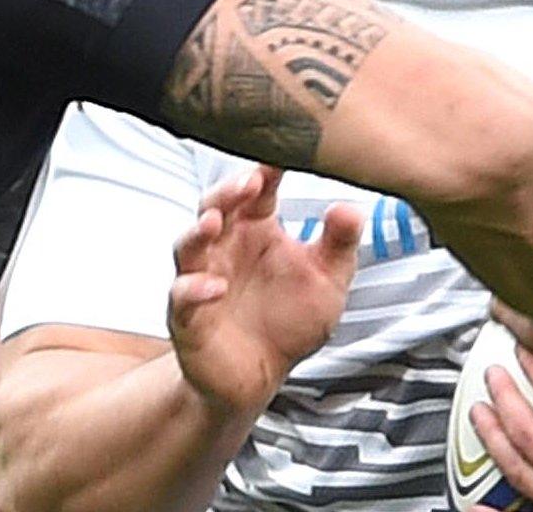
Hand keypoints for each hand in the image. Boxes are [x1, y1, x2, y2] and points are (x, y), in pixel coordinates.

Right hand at [168, 165, 362, 413]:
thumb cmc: (291, 320)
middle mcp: (226, 247)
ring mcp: (203, 278)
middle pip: (214, 206)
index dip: (265, 171)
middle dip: (226, 191)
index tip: (281, 155)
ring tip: (214, 223)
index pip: (256, 189)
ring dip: (197, 231)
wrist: (263, 377)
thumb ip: (339, 244)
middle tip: (247, 182)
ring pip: (188, 244)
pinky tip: (214, 288)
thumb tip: (350, 207)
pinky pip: (182, 297)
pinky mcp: (189, 317)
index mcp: (257, 229)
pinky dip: (194, 290)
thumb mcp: (328, 280)